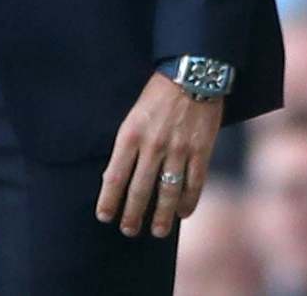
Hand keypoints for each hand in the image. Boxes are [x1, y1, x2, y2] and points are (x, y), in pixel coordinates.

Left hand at [95, 73, 224, 238]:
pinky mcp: (201, 149)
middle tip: (128, 230)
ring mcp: (179, 148)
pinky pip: (195, 183)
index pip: (115, 177)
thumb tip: (114, 179)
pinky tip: (183, 213)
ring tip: (157, 231)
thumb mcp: (134, 116)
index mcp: (131, 134)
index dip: (109, 201)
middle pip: (140, 190)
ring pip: (168, 192)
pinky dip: (188, 201)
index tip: (105, 217)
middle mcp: (153, 145)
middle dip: (132, 215)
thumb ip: (127, 146)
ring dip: (161, 216)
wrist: (194, 73)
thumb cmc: (158, 94)